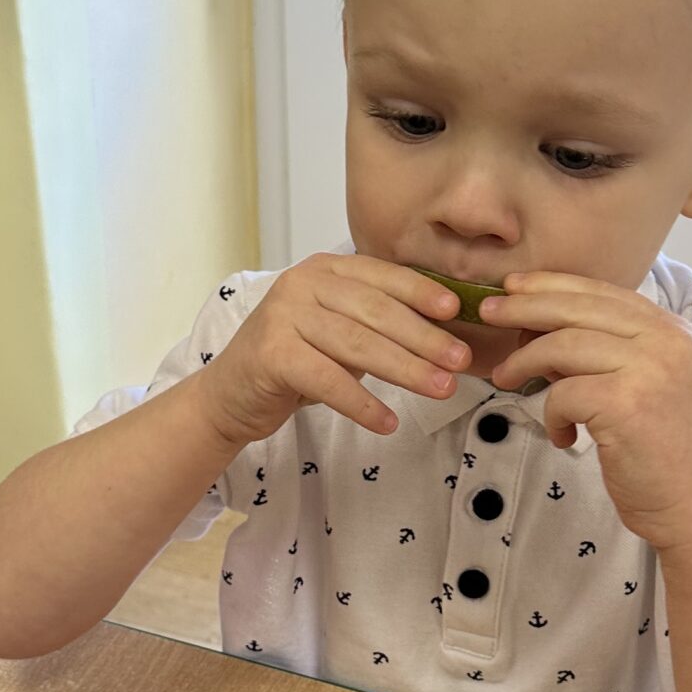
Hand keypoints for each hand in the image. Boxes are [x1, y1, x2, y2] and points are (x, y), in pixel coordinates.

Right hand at [195, 254, 469, 448]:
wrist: (231, 393)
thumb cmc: (295, 360)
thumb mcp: (337, 329)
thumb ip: (376, 321)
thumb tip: (444, 332)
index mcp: (324, 269)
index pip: (381, 276)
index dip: (420, 292)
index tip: (455, 310)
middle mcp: (301, 283)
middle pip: (375, 311)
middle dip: (424, 337)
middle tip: (460, 360)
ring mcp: (283, 316)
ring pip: (358, 344)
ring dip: (406, 369)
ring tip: (440, 388)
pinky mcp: (271, 354)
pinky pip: (328, 380)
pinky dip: (362, 403)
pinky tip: (388, 421)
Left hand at [479, 273, 691, 549]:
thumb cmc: (664, 452)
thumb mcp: (643, 384)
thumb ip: (605, 352)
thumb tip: (540, 328)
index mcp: (671, 330)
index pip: (601, 291)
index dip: (552, 285)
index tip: (514, 288)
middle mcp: (666, 341)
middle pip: (578, 308)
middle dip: (524, 306)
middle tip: (488, 313)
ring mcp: (650, 370)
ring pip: (563, 345)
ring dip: (525, 361)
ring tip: (505, 379)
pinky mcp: (626, 404)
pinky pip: (563, 392)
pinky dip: (550, 413)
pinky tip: (563, 435)